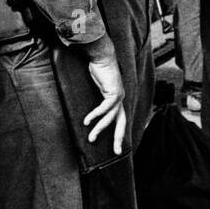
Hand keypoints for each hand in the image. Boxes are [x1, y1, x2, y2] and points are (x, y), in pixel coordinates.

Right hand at [79, 34, 126, 154]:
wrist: (102, 56)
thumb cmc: (98, 69)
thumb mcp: (99, 86)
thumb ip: (99, 96)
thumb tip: (92, 105)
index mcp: (117, 99)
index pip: (119, 119)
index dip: (117, 131)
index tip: (115, 144)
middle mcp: (120, 99)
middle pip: (122, 123)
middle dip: (119, 138)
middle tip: (116, 152)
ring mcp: (118, 96)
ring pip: (111, 118)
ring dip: (100, 128)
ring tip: (91, 138)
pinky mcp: (113, 92)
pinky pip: (105, 108)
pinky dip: (96, 115)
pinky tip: (87, 121)